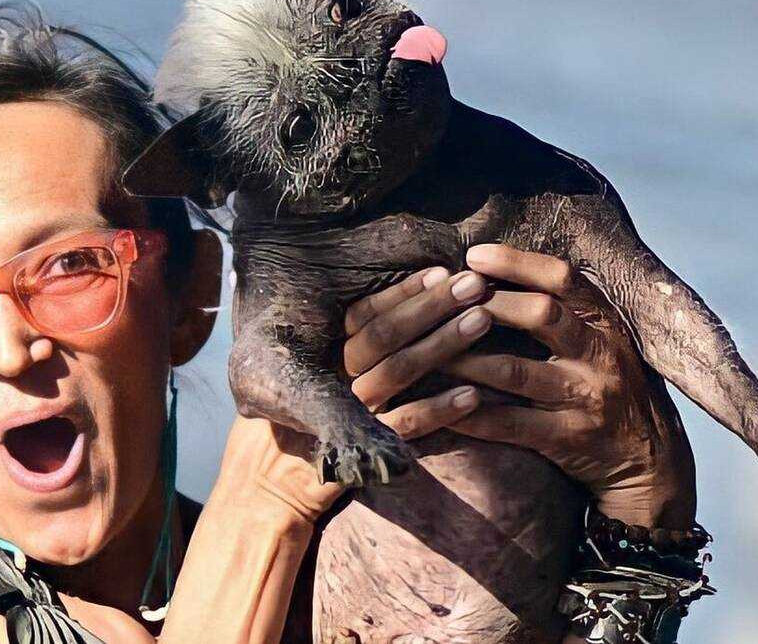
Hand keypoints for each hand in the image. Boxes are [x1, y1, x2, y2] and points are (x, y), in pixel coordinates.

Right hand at [220, 271, 482, 521]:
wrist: (275, 485)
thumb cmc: (308, 417)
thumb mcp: (318, 372)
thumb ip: (356, 340)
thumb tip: (410, 294)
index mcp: (319, 353)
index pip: (362, 315)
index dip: (402, 294)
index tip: (440, 272)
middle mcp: (332, 379)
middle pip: (383, 336)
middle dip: (431, 307)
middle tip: (473, 285)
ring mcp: (348, 414)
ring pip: (397, 372)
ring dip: (442, 345)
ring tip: (482, 321)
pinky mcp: (365, 450)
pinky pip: (405, 426)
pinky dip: (439, 410)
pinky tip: (473, 395)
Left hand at [342, 244, 696, 529]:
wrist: (650, 462)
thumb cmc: (610, 388)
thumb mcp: (603, 341)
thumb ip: (564, 310)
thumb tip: (498, 272)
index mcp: (605, 322)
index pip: (563, 277)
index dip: (517, 262)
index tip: (474, 255)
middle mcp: (600, 354)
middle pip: (540, 314)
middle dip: (486, 304)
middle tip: (443, 302)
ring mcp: (585, 398)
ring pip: (514, 371)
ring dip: (464, 358)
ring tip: (424, 351)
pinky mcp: (568, 440)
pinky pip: (509, 425)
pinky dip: (470, 415)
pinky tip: (439, 407)